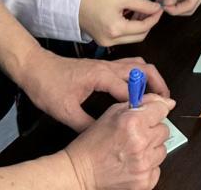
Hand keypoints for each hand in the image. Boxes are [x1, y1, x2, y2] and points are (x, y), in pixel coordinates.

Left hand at [16, 49, 168, 131]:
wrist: (35, 68)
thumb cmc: (48, 86)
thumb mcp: (64, 111)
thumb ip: (86, 124)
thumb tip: (103, 136)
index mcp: (100, 75)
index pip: (129, 89)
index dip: (141, 104)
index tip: (150, 117)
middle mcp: (107, 66)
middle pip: (142, 69)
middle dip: (157, 84)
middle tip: (165, 102)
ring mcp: (106, 63)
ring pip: (138, 64)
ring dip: (151, 77)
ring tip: (157, 95)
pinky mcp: (103, 65)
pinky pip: (129, 64)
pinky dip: (140, 73)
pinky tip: (139, 86)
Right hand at [63, 96, 173, 189]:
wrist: (79, 172)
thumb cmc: (92, 143)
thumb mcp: (112, 114)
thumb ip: (141, 103)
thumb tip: (165, 102)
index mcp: (133, 122)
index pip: (162, 109)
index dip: (156, 111)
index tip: (151, 115)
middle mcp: (141, 142)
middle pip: (164, 130)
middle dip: (151, 131)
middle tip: (135, 136)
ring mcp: (144, 164)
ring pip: (162, 150)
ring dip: (150, 149)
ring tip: (132, 151)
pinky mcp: (145, 181)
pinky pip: (157, 169)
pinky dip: (147, 166)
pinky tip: (132, 164)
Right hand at [78, 0, 162, 46]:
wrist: (72, 1)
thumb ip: (142, 4)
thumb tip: (157, 8)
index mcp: (116, 30)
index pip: (143, 28)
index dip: (154, 17)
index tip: (160, 8)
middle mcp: (111, 41)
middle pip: (139, 36)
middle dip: (148, 23)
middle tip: (152, 9)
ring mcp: (106, 43)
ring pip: (131, 38)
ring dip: (139, 26)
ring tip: (140, 10)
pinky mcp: (102, 40)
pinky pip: (122, 37)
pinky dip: (129, 28)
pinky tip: (130, 15)